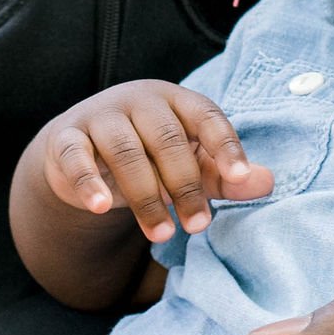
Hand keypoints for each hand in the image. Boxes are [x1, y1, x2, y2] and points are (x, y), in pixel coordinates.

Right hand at [41, 79, 269, 243]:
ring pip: (125, 152)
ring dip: (145, 196)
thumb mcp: (191, 165)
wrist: (83, 154)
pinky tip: (101, 208)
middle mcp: (138, 101)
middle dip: (185, 186)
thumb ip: (226, 174)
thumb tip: (267, 182)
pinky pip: (75, 158)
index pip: (206, 114)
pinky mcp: (66, 139)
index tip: (238, 177)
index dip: (224, 144)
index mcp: (176, 100)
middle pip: (167, 139)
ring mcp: (100, 117)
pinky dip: (88, 182)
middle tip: (198, 226)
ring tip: (161, 233)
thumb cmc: (150, 156)